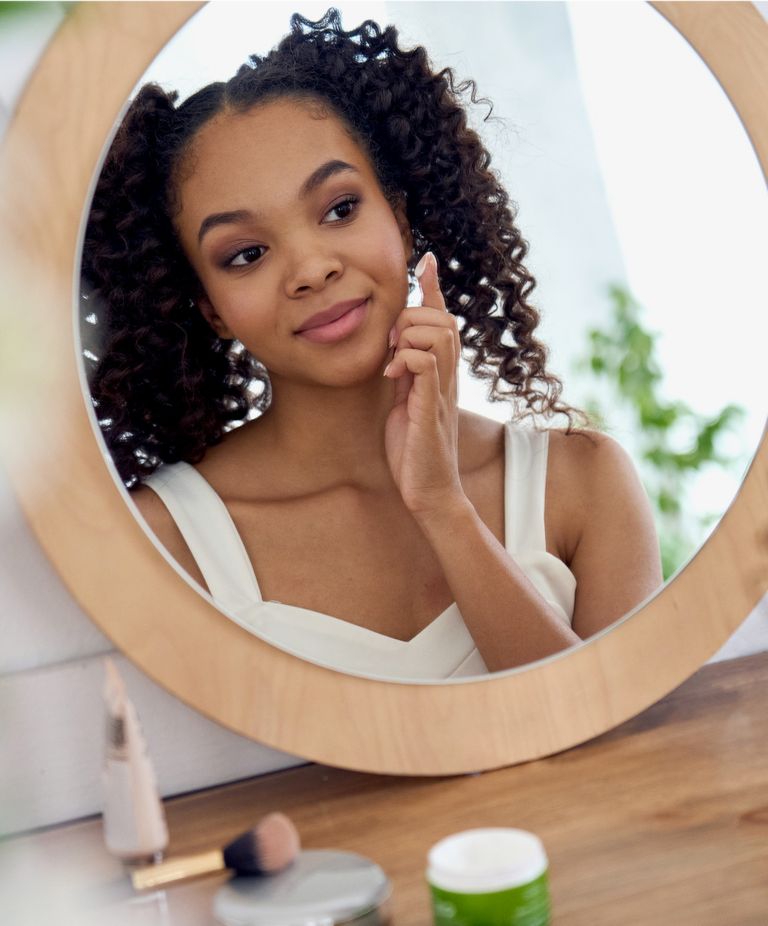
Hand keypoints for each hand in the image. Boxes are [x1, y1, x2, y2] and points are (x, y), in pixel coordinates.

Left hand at [383, 252, 464, 516]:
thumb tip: (396, 347)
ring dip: (409, 336)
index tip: (425, 259)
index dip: (433, 288)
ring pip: (440, 336)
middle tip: (390, 345)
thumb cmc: (415, 452)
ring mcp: (442, 393)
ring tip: (392, 360)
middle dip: (412, 317)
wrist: (428, 493)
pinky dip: (406, 359)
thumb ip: (406, 374)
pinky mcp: (431, 411)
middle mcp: (448, 379)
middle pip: (444, 320)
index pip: (443, 321)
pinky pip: (426, 366)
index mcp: (440, 374)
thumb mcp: (406, 402)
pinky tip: (391, 374)